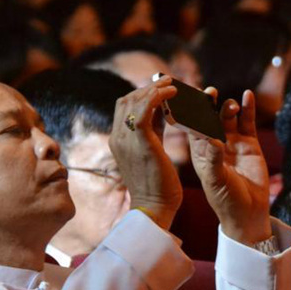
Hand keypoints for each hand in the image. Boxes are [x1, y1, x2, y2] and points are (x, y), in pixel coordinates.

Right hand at [109, 76, 181, 229]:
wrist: (154, 208)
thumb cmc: (157, 185)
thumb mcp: (153, 151)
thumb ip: (155, 131)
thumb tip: (164, 111)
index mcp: (119, 141)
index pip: (124, 108)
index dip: (141, 94)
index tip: (160, 88)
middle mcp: (118, 138)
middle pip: (126, 100)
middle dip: (147, 88)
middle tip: (168, 81)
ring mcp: (126, 140)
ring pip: (134, 101)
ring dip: (154, 89)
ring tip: (172, 84)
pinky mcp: (140, 142)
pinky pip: (143, 109)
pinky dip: (157, 97)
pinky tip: (172, 94)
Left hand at [188, 89, 270, 244]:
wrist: (248, 212)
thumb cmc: (226, 199)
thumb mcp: (216, 180)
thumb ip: (215, 159)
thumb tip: (214, 139)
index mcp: (199, 152)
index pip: (191, 127)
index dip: (189, 112)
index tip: (187, 98)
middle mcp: (214, 143)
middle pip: (209, 118)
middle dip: (208, 104)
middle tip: (208, 92)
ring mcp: (232, 142)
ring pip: (228, 118)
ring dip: (227, 107)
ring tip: (229, 104)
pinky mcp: (250, 143)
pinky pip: (247, 122)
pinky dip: (248, 108)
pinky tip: (247, 95)